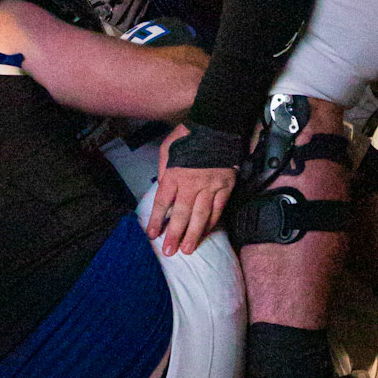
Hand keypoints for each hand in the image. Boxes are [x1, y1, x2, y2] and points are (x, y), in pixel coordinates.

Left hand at [147, 124, 235, 256]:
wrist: (216, 126)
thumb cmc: (188, 136)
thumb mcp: (167, 147)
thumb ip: (164, 169)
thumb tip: (163, 188)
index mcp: (175, 173)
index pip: (163, 202)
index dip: (156, 220)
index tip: (152, 234)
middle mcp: (192, 183)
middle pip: (182, 213)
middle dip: (174, 234)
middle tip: (170, 251)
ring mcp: (210, 186)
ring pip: (201, 215)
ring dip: (194, 234)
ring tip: (188, 250)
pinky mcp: (226, 186)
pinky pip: (218, 209)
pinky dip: (211, 223)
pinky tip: (205, 233)